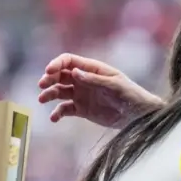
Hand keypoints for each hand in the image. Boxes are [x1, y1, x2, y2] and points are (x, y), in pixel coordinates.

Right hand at [38, 53, 164, 128]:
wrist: (138, 115)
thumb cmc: (131, 95)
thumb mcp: (114, 86)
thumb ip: (94, 80)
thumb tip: (74, 72)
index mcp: (93, 69)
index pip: (69, 61)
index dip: (56, 64)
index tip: (48, 71)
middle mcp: (84, 80)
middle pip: (60, 75)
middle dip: (49, 78)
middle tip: (42, 85)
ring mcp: (82, 95)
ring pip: (59, 91)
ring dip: (49, 94)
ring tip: (42, 100)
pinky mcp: (82, 110)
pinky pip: (65, 109)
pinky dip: (57, 113)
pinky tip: (54, 118)